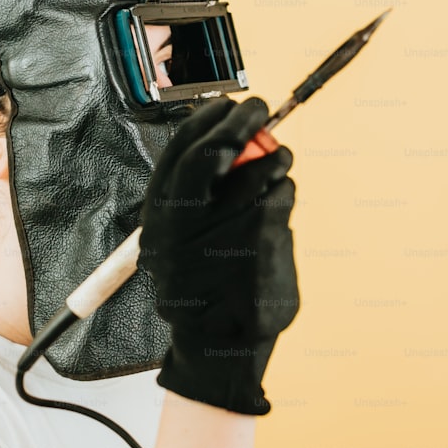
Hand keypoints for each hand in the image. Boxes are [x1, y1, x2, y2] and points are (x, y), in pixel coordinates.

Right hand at [139, 97, 298, 414]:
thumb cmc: (198, 287)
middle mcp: (189, 221)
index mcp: (162, 216)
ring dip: (275, 160)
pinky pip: (283, 196)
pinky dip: (285, 193)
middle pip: (220, 149)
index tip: (227, 102)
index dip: (209, 118)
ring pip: (261, 169)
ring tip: (277, 165)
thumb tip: (224, 142)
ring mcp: (227, 230)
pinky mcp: (263, 242)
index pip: (184, 150)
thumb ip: (192, 197)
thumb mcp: (175, 241)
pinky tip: (277, 212)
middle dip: (244, 121)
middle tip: (259, 108)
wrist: (218, 346)